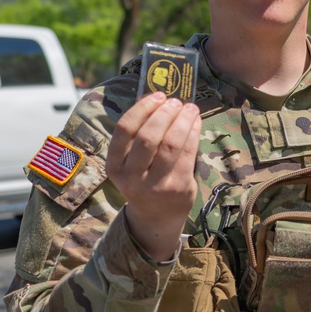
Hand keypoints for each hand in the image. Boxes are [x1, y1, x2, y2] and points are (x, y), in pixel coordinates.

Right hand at [106, 91, 200, 260]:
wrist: (156, 216)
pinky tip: (196, 122)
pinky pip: (187, 154)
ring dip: (182, 121)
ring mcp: (155, 185)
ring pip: (170, 144)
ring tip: (189, 108)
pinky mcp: (177, 188)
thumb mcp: (131, 161)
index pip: (124, 130)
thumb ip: (140, 134)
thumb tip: (159, 98)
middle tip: (175, 102)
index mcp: (114, 166)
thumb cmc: (144, 177)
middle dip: (164, 114)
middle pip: (148, 137)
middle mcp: (131, 177)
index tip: (158, 95)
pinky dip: (193, 133)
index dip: (143, 108)